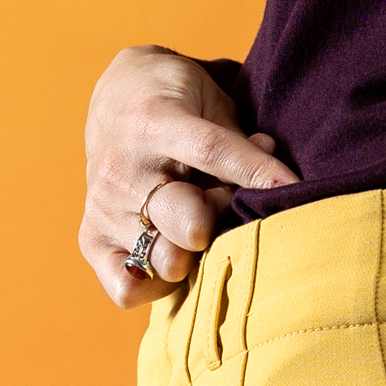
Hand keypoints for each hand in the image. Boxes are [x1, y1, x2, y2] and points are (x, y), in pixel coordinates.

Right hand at [79, 45, 297, 308]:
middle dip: (221, 219)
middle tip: (224, 203)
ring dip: (196, 253)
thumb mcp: (212, 103)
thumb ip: (243, 144)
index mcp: (156, 122)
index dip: (257, 172)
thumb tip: (281, 182)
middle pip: (185, 221)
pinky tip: (175, 258)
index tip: (294, 188)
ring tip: (199, 228)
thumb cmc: (178, 103)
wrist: (116, 97)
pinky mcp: (90, 235)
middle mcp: (123, 168)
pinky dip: (158, 286)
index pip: (211, 151)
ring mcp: (104, 206)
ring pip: (162, 260)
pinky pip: (125, 289)